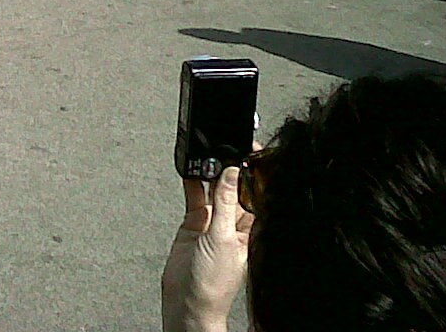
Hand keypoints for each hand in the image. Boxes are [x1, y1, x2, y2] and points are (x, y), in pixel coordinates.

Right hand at [161, 167, 252, 331]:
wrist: (187, 301)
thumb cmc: (213, 282)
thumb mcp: (223, 237)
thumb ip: (226, 203)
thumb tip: (232, 173)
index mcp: (253, 230)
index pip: (258, 195)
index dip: (256, 173)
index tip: (253, 151)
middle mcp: (236, 224)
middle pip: (237, 189)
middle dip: (233, 168)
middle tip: (226, 145)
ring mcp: (214, 222)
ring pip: (215, 190)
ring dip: (211, 173)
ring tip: (207, 152)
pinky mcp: (194, 222)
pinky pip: (195, 196)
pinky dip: (192, 181)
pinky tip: (190, 168)